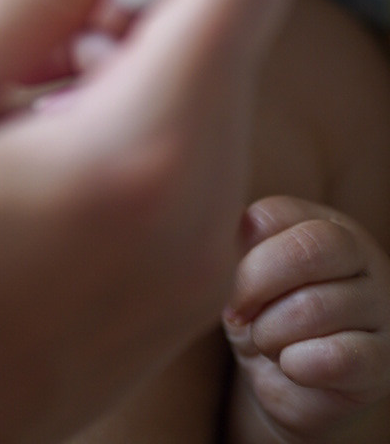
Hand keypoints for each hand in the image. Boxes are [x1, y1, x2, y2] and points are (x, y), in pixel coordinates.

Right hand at [0, 0, 294, 443]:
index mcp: (144, 149)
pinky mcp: (185, 287)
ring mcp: (202, 259)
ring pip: (211, 86)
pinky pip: (194, 155)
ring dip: (128, 48)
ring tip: (10, 86)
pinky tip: (31, 142)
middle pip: (229, 26)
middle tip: (24, 11)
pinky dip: (131, 111)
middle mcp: (204, 209)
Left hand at [225, 195, 389, 437]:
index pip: (277, 214)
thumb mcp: (252, 281)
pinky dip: (299, 364)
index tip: (230, 290)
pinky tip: (292, 367)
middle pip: (307, 248)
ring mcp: (381, 309)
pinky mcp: (383, 363)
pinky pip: (338, 357)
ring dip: (271, 333)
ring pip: (315, 305)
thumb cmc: (272, 321)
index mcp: (326, 226)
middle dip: (256, 284)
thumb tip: (243, 226)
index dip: (243, 253)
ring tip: (269, 346)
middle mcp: (364, 259)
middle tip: (240, 316)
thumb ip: (246, 249)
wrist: (301, 390)